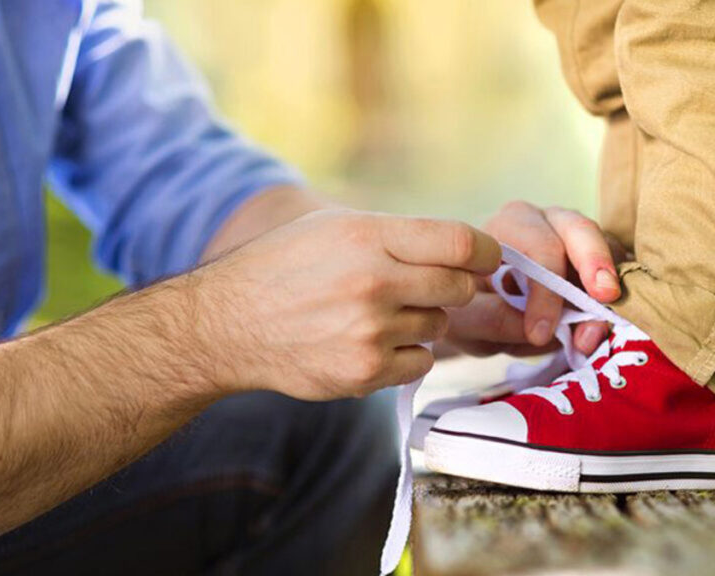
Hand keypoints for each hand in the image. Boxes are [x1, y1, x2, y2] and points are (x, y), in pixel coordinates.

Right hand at [195, 209, 500, 399]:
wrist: (227, 324)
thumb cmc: (286, 267)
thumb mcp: (335, 228)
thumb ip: (399, 236)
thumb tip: (468, 251)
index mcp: (368, 237)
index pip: (462, 243)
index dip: (486, 253)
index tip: (486, 259)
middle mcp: (373, 282)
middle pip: (460, 288)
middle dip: (451, 287)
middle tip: (421, 288)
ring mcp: (370, 331)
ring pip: (440, 326)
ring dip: (421, 321)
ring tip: (376, 314)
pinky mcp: (366, 371)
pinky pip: (421, 362)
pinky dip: (406, 354)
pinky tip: (370, 342)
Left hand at [446, 201, 627, 357]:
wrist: (478, 309)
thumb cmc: (469, 304)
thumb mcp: (465, 318)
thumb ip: (491, 319)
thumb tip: (538, 330)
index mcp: (510, 224)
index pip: (538, 247)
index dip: (546, 292)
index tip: (539, 334)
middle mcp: (548, 221)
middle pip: (580, 229)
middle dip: (595, 264)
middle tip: (604, 299)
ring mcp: (579, 240)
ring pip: (607, 251)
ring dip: (607, 294)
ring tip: (596, 333)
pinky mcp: (599, 262)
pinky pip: (618, 273)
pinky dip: (617, 301)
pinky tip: (604, 327)